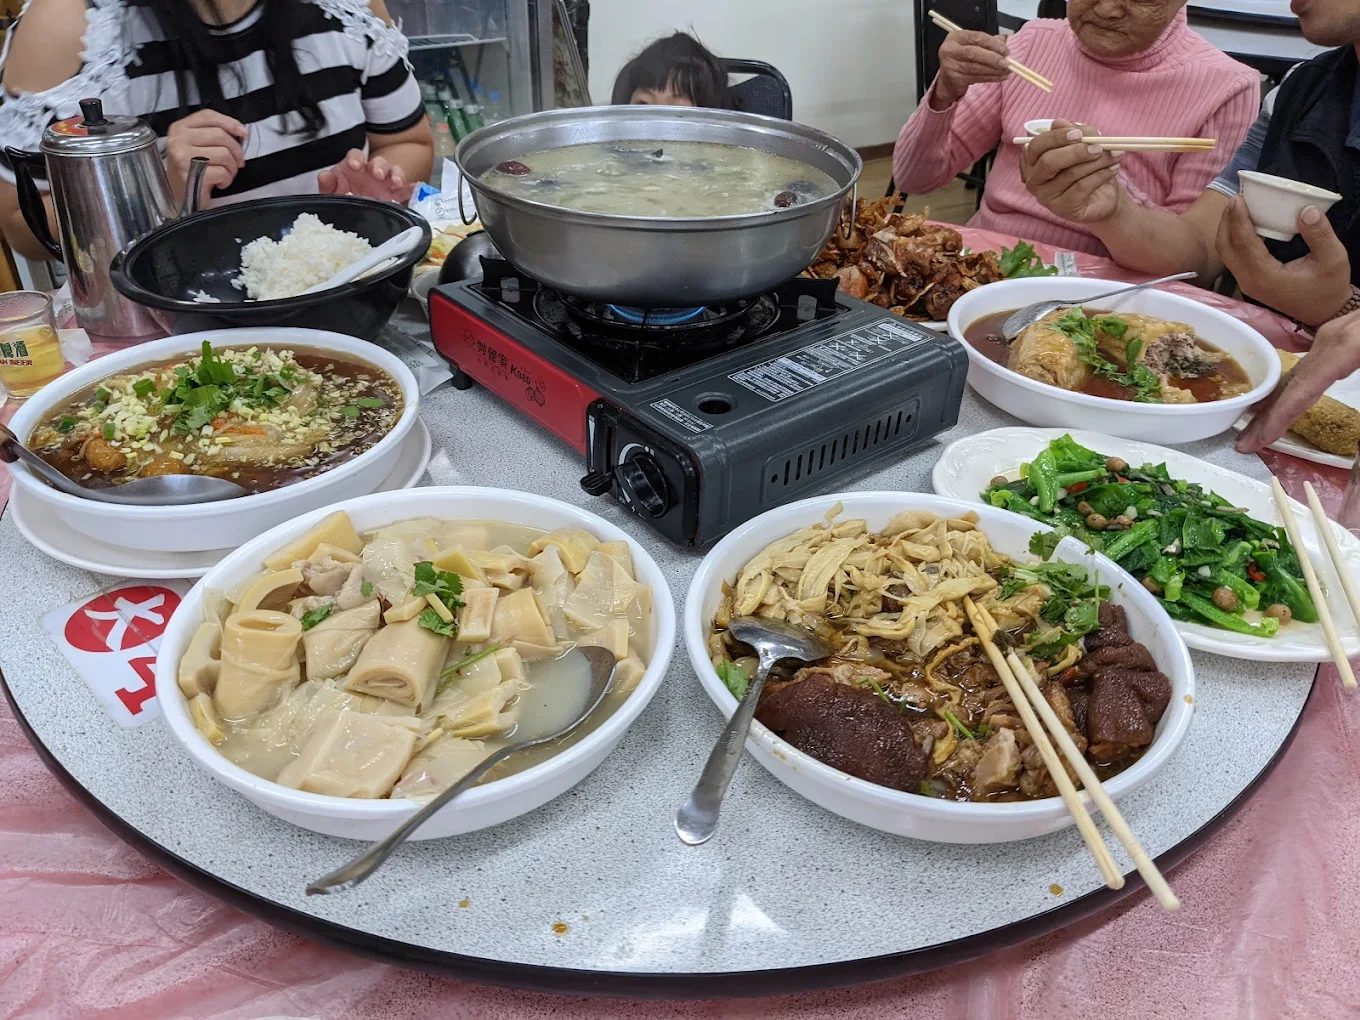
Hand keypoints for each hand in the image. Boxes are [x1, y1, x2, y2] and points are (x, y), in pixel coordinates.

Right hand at [165, 110, 246, 204]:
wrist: (180, 196)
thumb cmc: (193, 170)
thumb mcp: (198, 146)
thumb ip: (213, 134)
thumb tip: (241, 131)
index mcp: (179, 128)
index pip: (208, 116)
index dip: (230, 123)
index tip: (243, 133)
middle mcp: (178, 140)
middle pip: (220, 135)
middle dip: (236, 151)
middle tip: (236, 163)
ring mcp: (183, 157)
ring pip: (224, 154)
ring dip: (232, 168)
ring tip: (225, 174)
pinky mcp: (191, 175)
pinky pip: (222, 172)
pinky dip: (227, 180)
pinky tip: (219, 183)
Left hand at [318, 149, 412, 202]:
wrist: (356, 211)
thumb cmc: (343, 196)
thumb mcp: (332, 191)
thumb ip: (327, 185)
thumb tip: (325, 176)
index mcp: (354, 168)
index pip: (356, 156)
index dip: (356, 159)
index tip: (354, 166)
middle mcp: (371, 172)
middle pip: (378, 162)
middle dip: (379, 166)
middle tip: (378, 174)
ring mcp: (386, 182)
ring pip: (393, 171)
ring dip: (395, 174)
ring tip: (396, 182)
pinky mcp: (396, 194)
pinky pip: (406, 189)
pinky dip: (411, 188)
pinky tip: (415, 188)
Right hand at [932, 30, 1010, 108]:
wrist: (948, 78)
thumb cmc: (962, 58)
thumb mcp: (973, 45)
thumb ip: (988, 41)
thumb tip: (1005, 39)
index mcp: (955, 37)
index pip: (977, 37)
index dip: (993, 44)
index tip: (1005, 50)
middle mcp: (950, 50)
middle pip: (974, 53)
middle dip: (993, 58)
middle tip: (1007, 63)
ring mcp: (950, 65)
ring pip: (976, 67)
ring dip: (994, 70)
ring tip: (1006, 71)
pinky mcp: (954, 79)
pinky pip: (975, 78)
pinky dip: (990, 78)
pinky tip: (999, 77)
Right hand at [1021, 119, 1121, 223]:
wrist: (1102, 197)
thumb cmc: (1088, 167)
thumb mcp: (1085, 144)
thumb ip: (1074, 132)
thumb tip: (1058, 122)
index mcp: (1033, 161)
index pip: (1035, 146)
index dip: (1056, 137)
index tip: (1078, 134)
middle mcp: (1034, 180)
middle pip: (1048, 162)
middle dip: (1076, 151)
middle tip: (1098, 147)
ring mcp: (1046, 197)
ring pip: (1070, 174)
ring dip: (1097, 161)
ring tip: (1115, 155)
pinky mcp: (1063, 208)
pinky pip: (1082, 187)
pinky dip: (1101, 175)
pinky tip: (1113, 169)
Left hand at [1216, 197, 1351, 326]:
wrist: (1325, 312)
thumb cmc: (1329, 286)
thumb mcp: (1333, 258)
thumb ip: (1320, 234)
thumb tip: (1306, 209)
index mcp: (1264, 276)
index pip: (1243, 243)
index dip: (1238, 219)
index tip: (1237, 198)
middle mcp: (1249, 280)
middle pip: (1225, 247)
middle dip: (1227, 221)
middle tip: (1235, 197)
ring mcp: (1246, 282)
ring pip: (1226, 252)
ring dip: (1227, 229)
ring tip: (1236, 206)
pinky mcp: (1249, 281)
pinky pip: (1233, 256)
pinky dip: (1233, 238)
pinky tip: (1243, 223)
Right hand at [1236, 310, 1359, 452]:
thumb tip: (1358, 481)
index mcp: (1348, 346)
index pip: (1303, 389)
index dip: (1277, 419)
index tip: (1254, 443)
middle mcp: (1335, 337)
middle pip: (1294, 380)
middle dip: (1267, 414)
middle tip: (1243, 443)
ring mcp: (1339, 333)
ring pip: (1301, 370)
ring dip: (1278, 400)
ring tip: (1258, 427)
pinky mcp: (1346, 334)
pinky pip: (1313, 363)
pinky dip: (1296, 384)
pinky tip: (1287, 398)